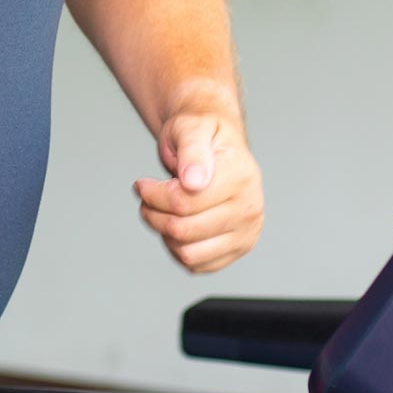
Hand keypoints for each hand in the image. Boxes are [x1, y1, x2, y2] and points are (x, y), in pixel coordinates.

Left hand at [133, 109, 262, 273]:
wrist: (218, 146)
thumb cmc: (202, 134)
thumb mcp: (192, 127)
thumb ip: (193, 150)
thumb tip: (194, 181)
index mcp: (241, 177)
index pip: (184, 202)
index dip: (153, 195)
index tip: (142, 184)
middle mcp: (250, 208)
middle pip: (183, 229)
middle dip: (154, 214)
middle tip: (146, 197)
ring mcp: (246, 232)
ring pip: (188, 253)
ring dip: (164, 234)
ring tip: (159, 211)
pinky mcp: (238, 249)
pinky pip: (197, 265)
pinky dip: (177, 249)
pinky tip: (176, 224)